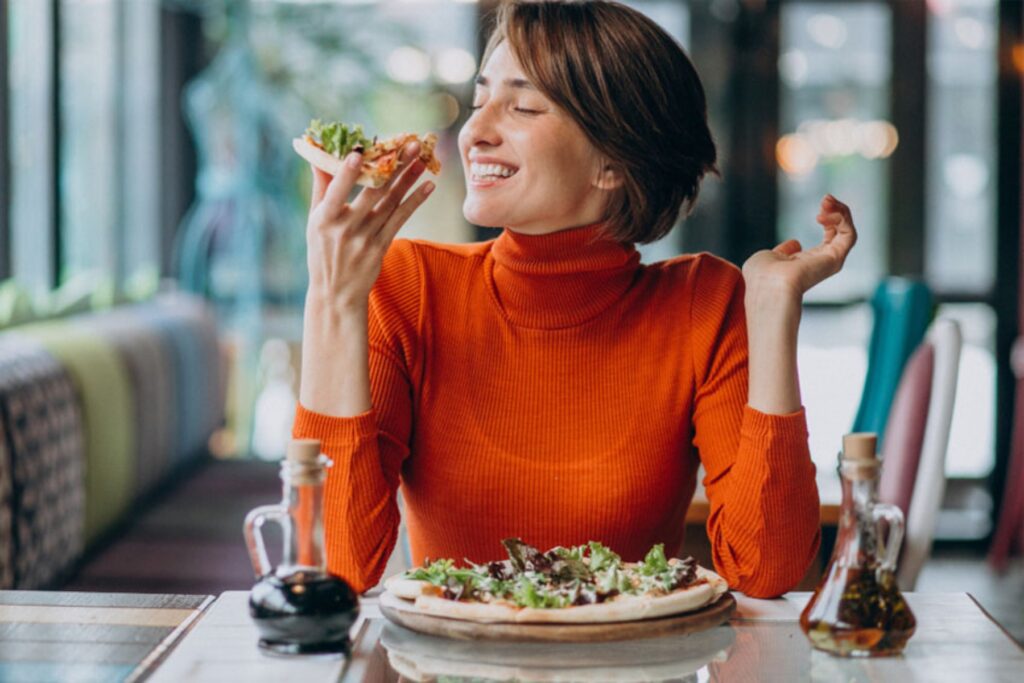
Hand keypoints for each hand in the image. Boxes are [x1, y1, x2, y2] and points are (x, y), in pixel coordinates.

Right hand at [306, 141, 434, 308]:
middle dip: (393, 166)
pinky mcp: (381, 246)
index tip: (359, 152)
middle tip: (410, 144)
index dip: (348, 173)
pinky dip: (415, 202)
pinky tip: (428, 186)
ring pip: (391, 203)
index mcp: (324, 219)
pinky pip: (401, 219)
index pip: (336, 192)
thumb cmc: (322, 251)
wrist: (336, 292)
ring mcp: (365, 238)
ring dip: (409, 179)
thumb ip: (321, 188)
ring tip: (423, 159)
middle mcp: (345, 228)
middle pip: (373, 192)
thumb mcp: (314, 221)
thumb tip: (317, 155)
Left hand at [741, 194, 857, 301]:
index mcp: (808, 262)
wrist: (767, 284)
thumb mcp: (769, 257)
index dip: (828, 219)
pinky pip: (849, 235)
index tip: (819, 209)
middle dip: (837, 211)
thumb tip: (795, 243)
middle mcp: (822, 263)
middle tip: (826, 198)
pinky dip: (842, 219)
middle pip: (842, 232)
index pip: (829, 238)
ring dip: (841, 211)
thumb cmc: (761, 275)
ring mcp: (830, 262)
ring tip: (827, 200)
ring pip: (848, 232)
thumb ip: (783, 250)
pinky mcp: (836, 259)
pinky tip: (825, 213)